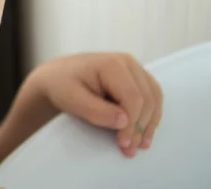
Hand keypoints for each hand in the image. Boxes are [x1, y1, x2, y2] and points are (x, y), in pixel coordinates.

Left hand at [34, 53, 162, 157]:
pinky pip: (152, 96)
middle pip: (147, 99)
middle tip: (129, 149)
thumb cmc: (61, 85)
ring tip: (140, 144)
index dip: (132, 125)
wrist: (56, 76)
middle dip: (140, 127)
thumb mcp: (72, 100)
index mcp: (112, 64)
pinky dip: (150, 114)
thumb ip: (97, 111)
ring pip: (154, 98)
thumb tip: (125, 121)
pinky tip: (144, 131)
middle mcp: (127, 62)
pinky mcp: (135, 76)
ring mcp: (133, 67)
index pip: (133, 99)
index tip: (123, 144)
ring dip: (149, 122)